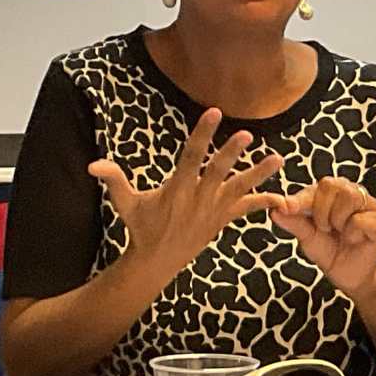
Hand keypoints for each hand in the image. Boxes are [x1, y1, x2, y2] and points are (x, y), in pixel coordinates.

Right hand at [88, 108, 284, 276]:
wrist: (156, 261)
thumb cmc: (140, 227)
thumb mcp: (125, 203)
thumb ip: (113, 179)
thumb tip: (93, 164)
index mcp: (177, 190)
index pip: (191, 156)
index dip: (202, 134)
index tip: (213, 113)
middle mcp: (198, 199)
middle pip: (217, 172)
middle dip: (232, 153)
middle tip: (247, 135)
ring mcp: (213, 211)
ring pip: (239, 189)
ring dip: (259, 174)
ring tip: (278, 159)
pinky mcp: (222, 220)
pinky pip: (245, 210)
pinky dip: (263, 202)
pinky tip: (282, 198)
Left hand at [270, 177, 375, 301]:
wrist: (348, 276)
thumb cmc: (328, 251)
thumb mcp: (306, 237)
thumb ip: (293, 222)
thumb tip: (274, 209)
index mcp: (331, 193)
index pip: (316, 186)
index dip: (300, 198)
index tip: (286, 208)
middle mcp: (351, 192)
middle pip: (332, 184)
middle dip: (321, 211)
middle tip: (324, 228)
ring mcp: (368, 205)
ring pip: (348, 196)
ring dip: (337, 220)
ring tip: (339, 232)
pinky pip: (361, 219)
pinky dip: (352, 232)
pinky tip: (353, 239)